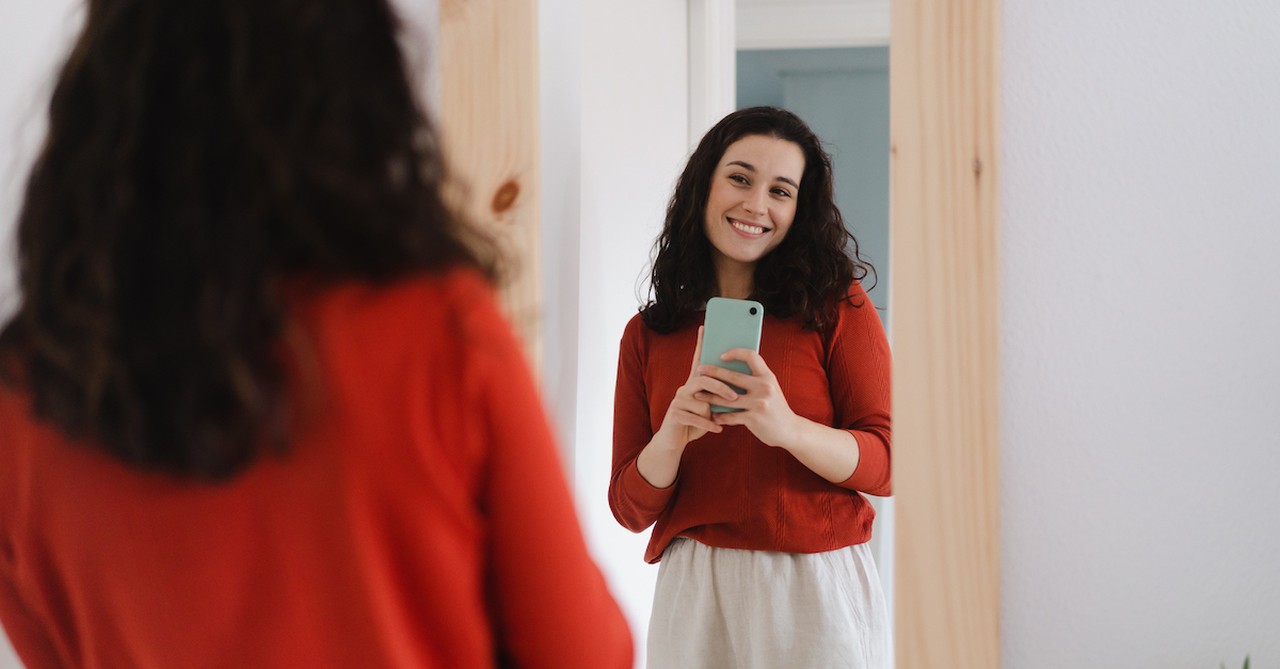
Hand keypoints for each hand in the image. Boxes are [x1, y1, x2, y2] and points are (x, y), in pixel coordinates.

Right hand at [654, 327, 740, 448]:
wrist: (674, 440)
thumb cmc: (697, 422)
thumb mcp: (709, 406)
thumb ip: (718, 395)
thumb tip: (740, 386)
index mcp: (694, 383)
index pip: (698, 360)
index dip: (701, 344)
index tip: (704, 327)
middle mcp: (684, 388)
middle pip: (703, 379)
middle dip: (721, 387)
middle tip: (734, 396)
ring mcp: (677, 400)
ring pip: (701, 401)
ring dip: (711, 412)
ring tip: (720, 418)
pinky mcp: (674, 414)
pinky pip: (695, 417)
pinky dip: (709, 425)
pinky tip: (718, 429)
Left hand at [700, 349, 800, 448]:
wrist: (790, 430)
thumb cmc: (775, 407)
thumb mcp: (770, 389)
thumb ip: (755, 380)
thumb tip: (729, 369)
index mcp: (768, 376)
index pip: (750, 356)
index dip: (735, 353)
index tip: (721, 356)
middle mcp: (764, 387)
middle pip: (733, 376)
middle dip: (713, 372)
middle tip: (699, 371)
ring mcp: (759, 403)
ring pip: (727, 398)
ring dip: (710, 396)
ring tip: (698, 395)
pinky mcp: (754, 419)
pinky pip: (731, 416)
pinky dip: (720, 416)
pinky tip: (712, 415)